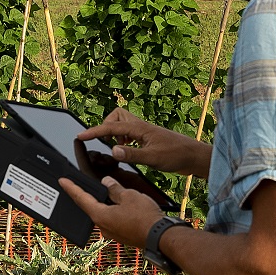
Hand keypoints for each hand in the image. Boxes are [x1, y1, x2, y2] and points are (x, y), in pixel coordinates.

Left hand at [57, 174, 167, 253]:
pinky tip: (120, 205)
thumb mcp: (128, 196)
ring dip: (104, 203)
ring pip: (103, 213)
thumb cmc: (145, 217)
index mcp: (100, 216)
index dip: (71, 188)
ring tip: (108, 191)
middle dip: (88, 195)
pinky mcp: (121, 235)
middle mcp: (102, 227)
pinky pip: (113, 220)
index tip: (62, 181)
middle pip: (91, 207)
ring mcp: (111, 233)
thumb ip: (114, 188)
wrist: (159, 237)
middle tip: (82, 184)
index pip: (81, 198)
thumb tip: (107, 182)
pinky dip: (113, 211)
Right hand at [78, 108, 208, 176]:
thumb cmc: (177, 155)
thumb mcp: (153, 158)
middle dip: (106, 126)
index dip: (94, 131)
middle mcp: (141, 127)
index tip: (81, 136)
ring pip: (123, 124)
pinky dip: (123, 139)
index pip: (111, 128)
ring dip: (115, 133)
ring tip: (116, 148)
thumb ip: (132, 154)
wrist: (194, 157)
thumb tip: (113, 150)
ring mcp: (145, 132)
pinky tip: (127, 150)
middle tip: (103, 141)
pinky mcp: (148, 139)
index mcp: (139, 129)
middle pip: (116, 116)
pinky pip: (129, 133)